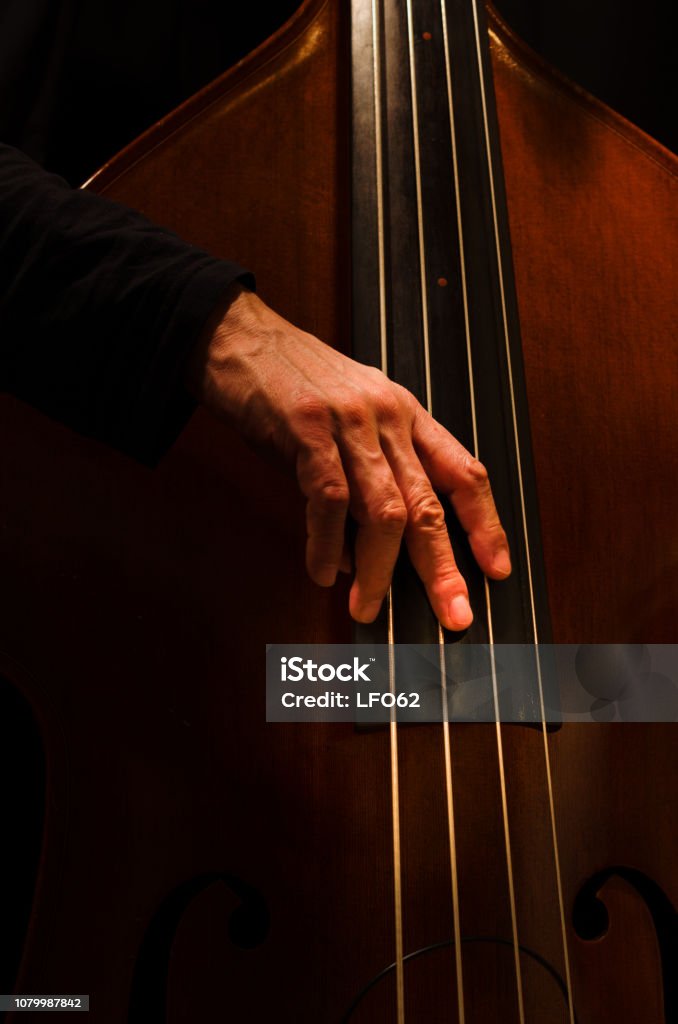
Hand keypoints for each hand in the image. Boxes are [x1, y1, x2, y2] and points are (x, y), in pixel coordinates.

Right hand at [187, 285, 510, 629]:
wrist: (241, 337)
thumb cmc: (294, 381)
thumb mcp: (350, 420)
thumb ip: (367, 480)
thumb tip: (367, 557)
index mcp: (407, 413)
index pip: (464, 472)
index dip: (486, 524)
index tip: (497, 568)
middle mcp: (388, 417)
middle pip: (429, 504)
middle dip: (443, 567)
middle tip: (454, 614)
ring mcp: (349, 422)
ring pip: (384, 511)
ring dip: (380, 570)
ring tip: (368, 608)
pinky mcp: (307, 429)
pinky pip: (329, 501)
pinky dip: (328, 546)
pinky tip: (324, 572)